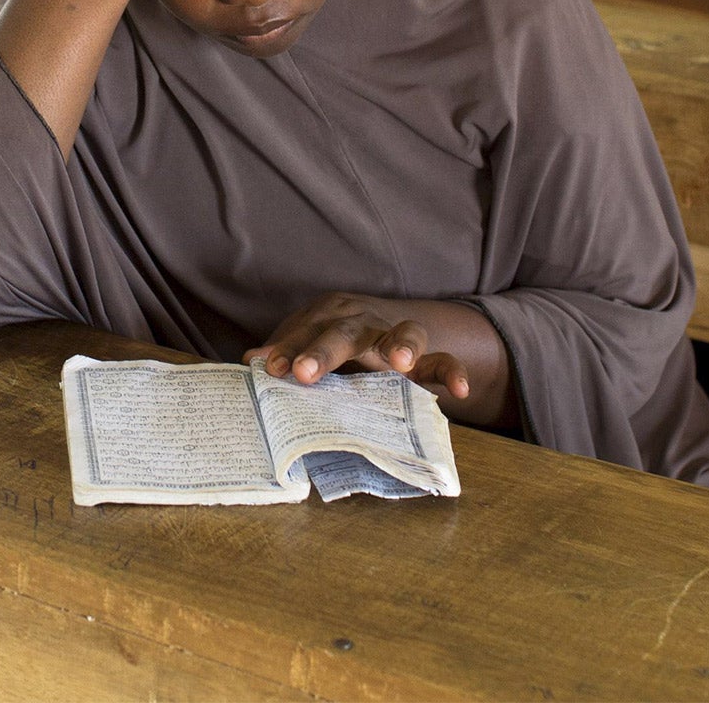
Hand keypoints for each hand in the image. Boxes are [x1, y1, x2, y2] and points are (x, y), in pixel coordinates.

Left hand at [245, 291, 473, 404]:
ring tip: (401, 363)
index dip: (288, 348)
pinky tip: (459, 391)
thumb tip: (249, 361)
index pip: (307, 331)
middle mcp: (367, 322)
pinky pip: (444, 361)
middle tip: (302, 373)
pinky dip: (453, 372)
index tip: (269, 367)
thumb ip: (288, 351)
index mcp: (334, 317)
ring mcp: (399, 337)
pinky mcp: (427, 359)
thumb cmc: (339, 342)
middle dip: (323, 351)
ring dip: (402, 345)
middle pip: (345, 331)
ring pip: (404, 333)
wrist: (389, 333)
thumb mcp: (312, 343)